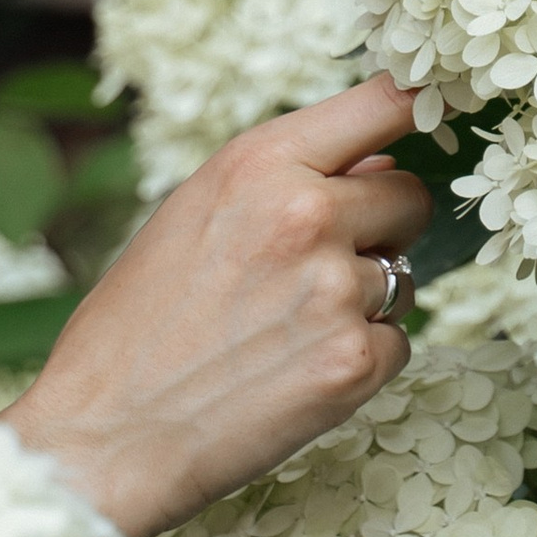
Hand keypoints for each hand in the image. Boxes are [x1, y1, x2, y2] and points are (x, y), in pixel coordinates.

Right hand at [3, 80, 429, 536]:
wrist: (105, 432)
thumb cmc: (134, 324)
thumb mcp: (192, 216)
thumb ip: (284, 181)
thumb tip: (379, 163)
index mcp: (258, 164)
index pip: (382, 105)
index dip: (417, 111)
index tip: (431, 118)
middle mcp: (306, 214)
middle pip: (410, 197)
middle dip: (382, 226)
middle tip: (317, 266)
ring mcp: (337, 291)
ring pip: (405, 276)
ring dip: (365, 300)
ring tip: (284, 328)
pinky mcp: (355, 363)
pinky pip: (396, 342)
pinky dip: (359, 358)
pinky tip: (293, 371)